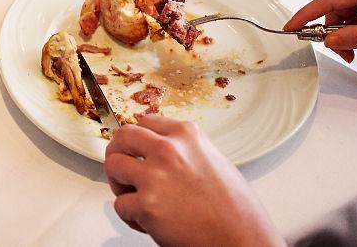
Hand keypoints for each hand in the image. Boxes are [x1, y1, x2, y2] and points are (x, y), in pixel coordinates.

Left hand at [104, 116, 282, 246]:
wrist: (243, 240)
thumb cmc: (236, 209)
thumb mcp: (215, 161)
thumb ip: (186, 150)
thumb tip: (162, 149)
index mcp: (187, 135)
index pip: (146, 121)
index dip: (137, 138)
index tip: (135, 147)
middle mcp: (168, 149)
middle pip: (123, 137)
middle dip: (118, 152)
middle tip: (123, 167)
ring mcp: (155, 176)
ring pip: (113, 166)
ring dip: (119, 182)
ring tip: (132, 195)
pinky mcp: (146, 205)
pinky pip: (120, 205)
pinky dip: (130, 215)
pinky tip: (146, 221)